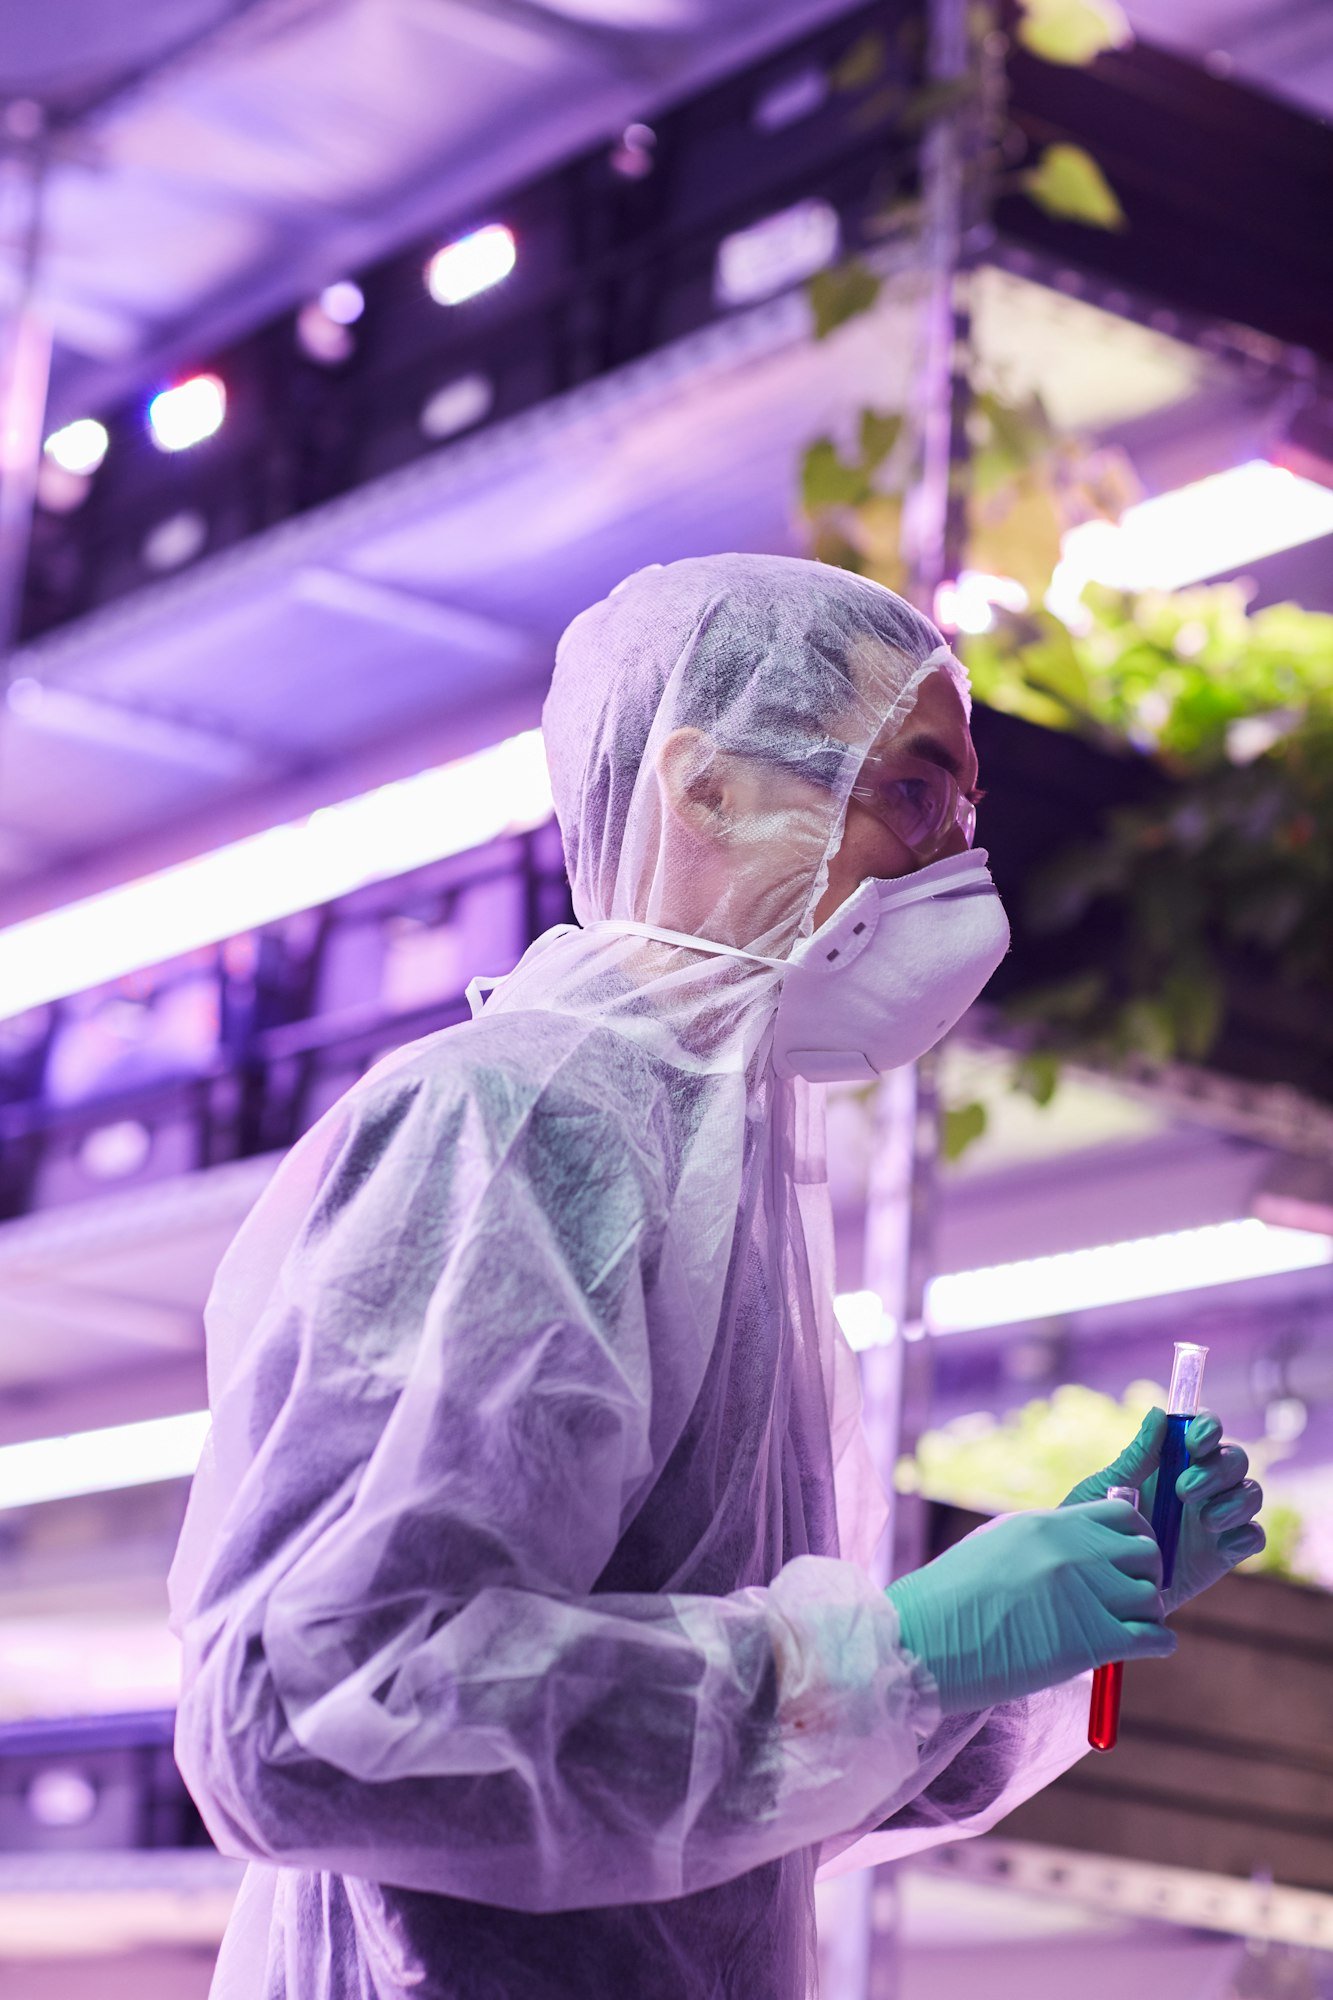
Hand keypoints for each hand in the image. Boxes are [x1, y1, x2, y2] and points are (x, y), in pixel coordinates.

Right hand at [885, 1499, 1172, 1715]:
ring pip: (1152, 1596)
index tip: (1124, 1560)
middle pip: (1146, 1551)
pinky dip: (1156, 1645)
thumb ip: (1042, 1543)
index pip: (1123, 1513)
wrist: (925, 1639)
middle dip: (1146, 1575)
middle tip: (1130, 1598)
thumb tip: (1077, 1550)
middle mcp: (1073, 1551)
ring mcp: (1085, 1593)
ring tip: (1127, 1629)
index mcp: (1048, 1524)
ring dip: (1147, 1614)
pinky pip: (1154, 1637)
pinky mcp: (1093, 1640)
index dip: (1134, 1537)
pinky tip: (1138, 1650)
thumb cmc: (949, 1600)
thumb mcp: (996, 1547)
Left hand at [1060, 1406, 1265, 1614]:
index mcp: (1173, 1461)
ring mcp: (1216, 1517)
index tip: (1193, 1442)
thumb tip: (1158, 1412)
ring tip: (1204, 1521)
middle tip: (1182, 1491)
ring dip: (1234, 1502)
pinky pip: (1254, 1536)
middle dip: (1216, 1470)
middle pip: (1234, 1459)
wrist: (1097, 1583)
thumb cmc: (1097, 1527)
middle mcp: (1201, 1484)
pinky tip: (1221, 1543)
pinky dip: (1246, 1535)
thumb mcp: (1110, 1487)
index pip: (1204, 1430)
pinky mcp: (1223, 1552)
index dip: (1208, 1427)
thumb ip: (1138, 1456)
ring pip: (1250, 1493)